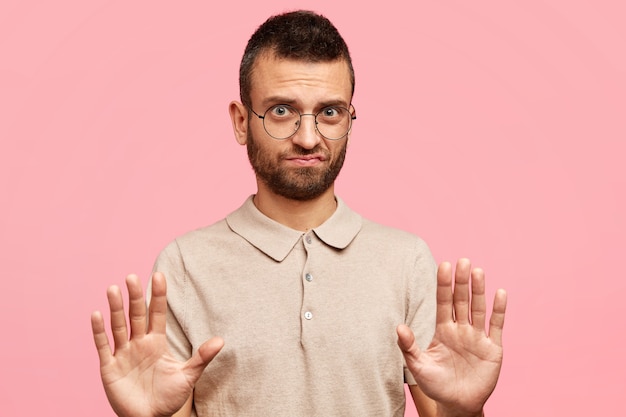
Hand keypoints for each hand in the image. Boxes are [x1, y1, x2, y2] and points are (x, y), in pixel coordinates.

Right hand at [91, 272, 223, 416]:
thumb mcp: (188, 376)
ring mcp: (123, 354)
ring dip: (115, 309)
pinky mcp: (109, 367)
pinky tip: (97, 314)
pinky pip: (103, 346)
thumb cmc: (169, 397)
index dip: (158, 296)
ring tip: (113, 289)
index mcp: (157, 342)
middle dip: (135, 297)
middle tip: (131, 277)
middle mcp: (139, 344)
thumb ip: (202, 357)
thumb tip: (221, 340)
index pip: (157, 314)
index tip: (160, 275)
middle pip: (136, 315)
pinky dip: (99, 331)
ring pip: (118, 326)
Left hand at [397, 259, 506, 416]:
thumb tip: (399, 327)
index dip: (444, 285)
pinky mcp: (493, 348)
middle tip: (463, 261)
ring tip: (477, 271)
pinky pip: (496, 326)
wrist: (457, 404)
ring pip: (478, 309)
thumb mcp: (418, 366)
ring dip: (479, 291)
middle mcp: (461, 329)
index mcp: (443, 330)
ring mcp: (477, 337)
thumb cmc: (436, 385)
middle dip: (462, 282)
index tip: (444, 265)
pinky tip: (500, 293)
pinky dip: (499, 310)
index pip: (443, 302)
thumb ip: (409, 347)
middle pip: (461, 300)